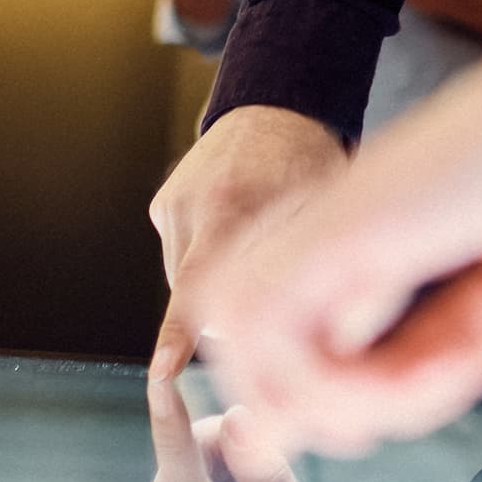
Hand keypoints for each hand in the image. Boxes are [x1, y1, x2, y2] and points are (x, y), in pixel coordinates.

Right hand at [150, 104, 347, 377]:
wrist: (273, 108)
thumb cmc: (309, 161)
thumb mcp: (320, 209)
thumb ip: (298, 265)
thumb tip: (294, 328)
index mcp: (230, 208)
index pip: (195, 289)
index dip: (179, 336)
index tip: (162, 373)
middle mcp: (190, 205)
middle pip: (193, 296)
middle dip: (225, 310)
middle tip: (268, 294)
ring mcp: (171, 204)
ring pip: (184, 279)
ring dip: (214, 283)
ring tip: (253, 243)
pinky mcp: (161, 205)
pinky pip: (179, 254)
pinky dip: (204, 257)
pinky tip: (235, 228)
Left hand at [178, 0, 481, 451]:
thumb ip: (464, 332)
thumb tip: (406, 388)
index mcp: (410, 224)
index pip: (314, 327)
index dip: (323, 398)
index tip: (370, 432)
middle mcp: (367, 214)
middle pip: (254, 325)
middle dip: (293, 404)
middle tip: (364, 434)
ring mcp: (364, 206)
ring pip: (244, 320)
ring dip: (298, 396)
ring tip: (378, 417)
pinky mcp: (370, 208)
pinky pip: (274, 308)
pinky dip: (313, 375)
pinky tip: (383, 390)